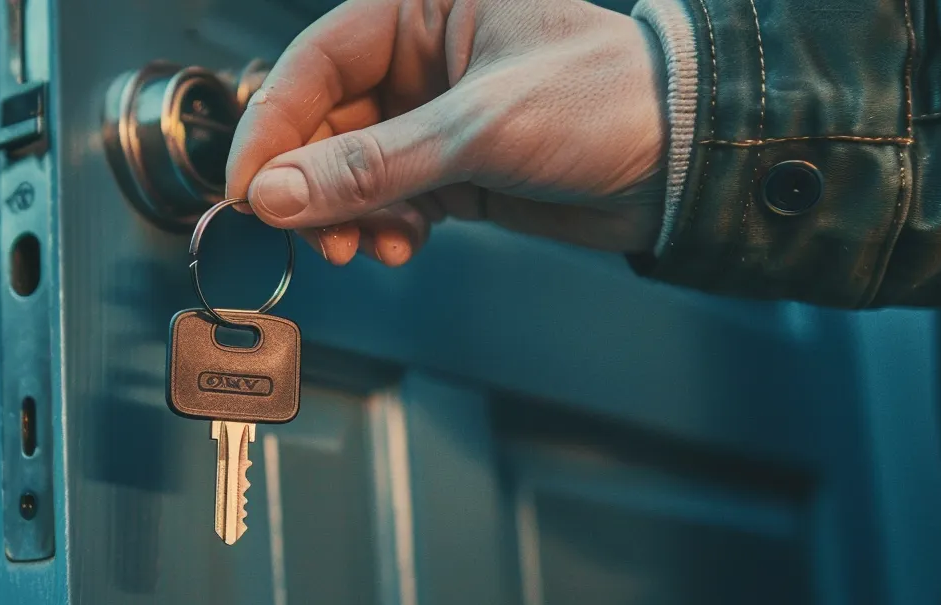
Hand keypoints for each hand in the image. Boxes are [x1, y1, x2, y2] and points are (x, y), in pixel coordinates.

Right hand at [225, 0, 668, 266]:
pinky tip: (401, 244)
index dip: (273, 128)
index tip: (249, 189)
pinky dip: (384, 227)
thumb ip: (373, 164)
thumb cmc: (613, 100)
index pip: (316, 63)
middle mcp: (423, 55)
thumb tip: (277, 193)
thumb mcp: (481, 128)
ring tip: (364, 245)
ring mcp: (436, 115)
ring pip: (351, 168)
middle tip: (304, 233)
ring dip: (346, 214)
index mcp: (423, 6)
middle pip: (324, 121)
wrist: (691, 162)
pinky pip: (389, 199)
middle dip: (311, 185)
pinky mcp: (456, 167)